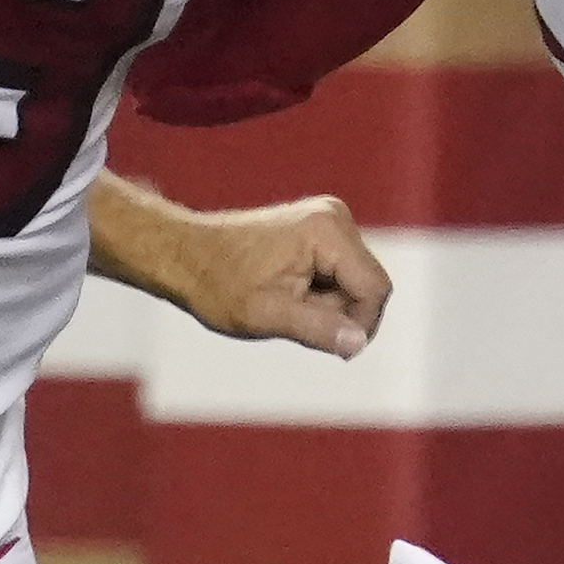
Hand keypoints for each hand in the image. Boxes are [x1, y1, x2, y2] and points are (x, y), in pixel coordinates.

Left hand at [169, 194, 392, 356]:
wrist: (188, 256)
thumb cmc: (220, 284)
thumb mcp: (267, 315)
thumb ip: (317, 329)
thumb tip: (358, 343)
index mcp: (326, 231)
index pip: (375, 289)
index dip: (359, 325)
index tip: (328, 347)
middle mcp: (334, 217)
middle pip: (367, 286)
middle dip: (340, 314)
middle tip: (292, 318)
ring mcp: (329, 220)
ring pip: (356, 283)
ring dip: (329, 305)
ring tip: (285, 303)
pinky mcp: (322, 230)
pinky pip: (342, 273)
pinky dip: (322, 293)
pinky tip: (288, 292)